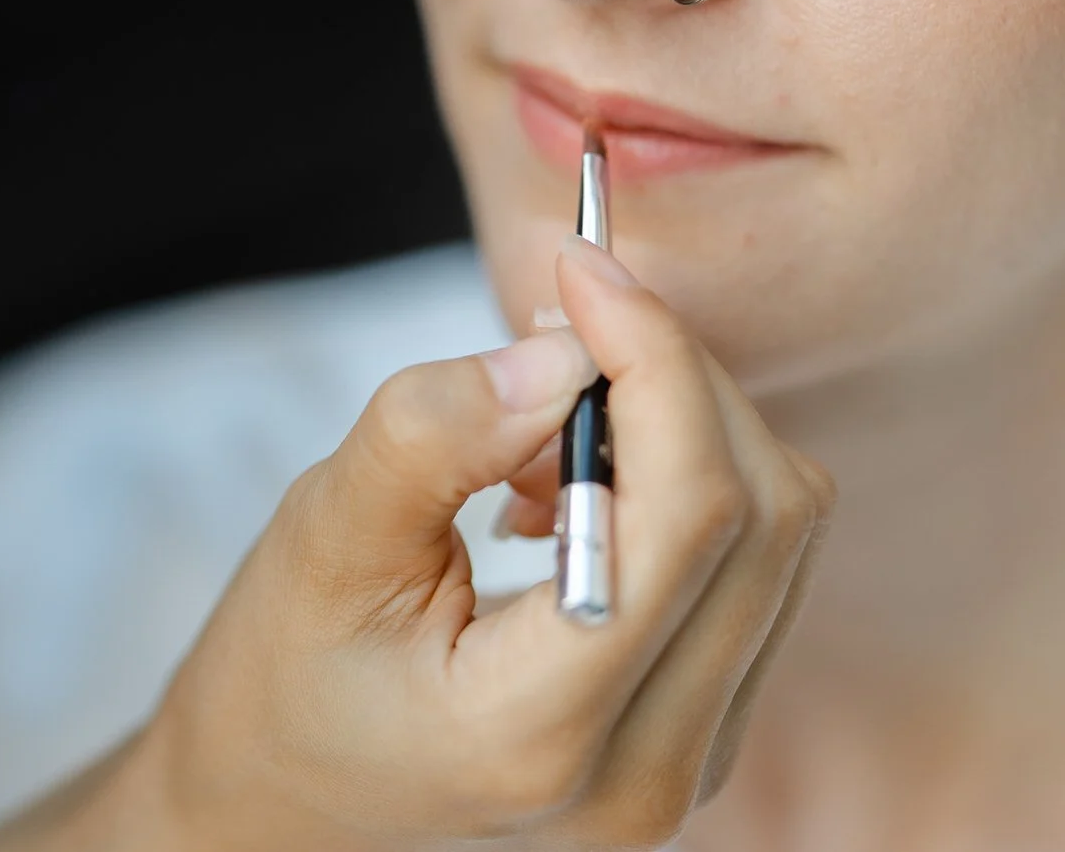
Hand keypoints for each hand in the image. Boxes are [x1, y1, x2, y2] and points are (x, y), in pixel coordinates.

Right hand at [107, 236, 833, 850]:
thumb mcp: (320, 541)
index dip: (653, 355)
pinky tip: (574, 491)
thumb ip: (433, 435)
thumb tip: (562, 348)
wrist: (284, 814)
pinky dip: (689, 482)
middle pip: (762, 513)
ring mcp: (693, 769)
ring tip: (538, 436)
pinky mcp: (708, 737)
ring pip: (781, 532)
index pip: (690, 516)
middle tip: (557, 323)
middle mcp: (647, 775)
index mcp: (539, 734)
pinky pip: (761, 568)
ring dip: (684, 427)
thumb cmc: (283, 681)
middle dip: (674, 375)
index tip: (578, 266)